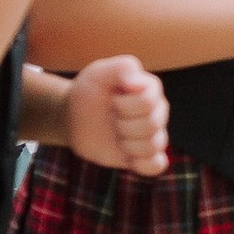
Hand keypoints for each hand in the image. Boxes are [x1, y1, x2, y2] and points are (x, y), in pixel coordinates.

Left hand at [63, 56, 169, 176]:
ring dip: (128, 144)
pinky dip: (143, 164)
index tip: (112, 98)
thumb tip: (137, 82)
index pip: (148, 101)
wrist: (75, 116)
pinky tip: (128, 157)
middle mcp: (157, 111)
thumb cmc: (89, 91)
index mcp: (151, 89)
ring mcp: (152, 134)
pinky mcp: (143, 155)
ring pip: (155, 145)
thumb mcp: (99, 72)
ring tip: (116, 135)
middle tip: (111, 118)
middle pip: (152, 125)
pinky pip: (156, 165)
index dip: (125, 104)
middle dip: (123, 124)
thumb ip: (122, 67)